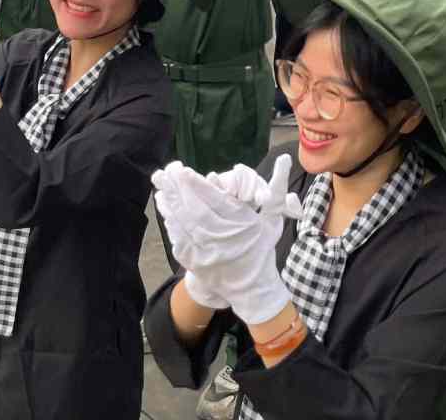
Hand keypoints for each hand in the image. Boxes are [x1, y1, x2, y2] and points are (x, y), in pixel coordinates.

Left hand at [150, 154, 297, 324]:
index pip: (217, 202)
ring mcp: (207, 253)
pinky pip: (179, 240)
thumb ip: (276, 187)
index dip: (199, 186)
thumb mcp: (274, 218)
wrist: (251, 287)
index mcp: (242, 226)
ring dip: (170, 204)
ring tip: (160, 185)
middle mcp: (223, 239)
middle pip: (197, 211)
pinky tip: (164, 208)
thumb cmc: (262, 247)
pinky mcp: (195, 263)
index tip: (184, 171)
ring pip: (185, 224)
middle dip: (180, 190)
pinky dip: (171, 223)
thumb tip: (285, 158)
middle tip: (167, 171)